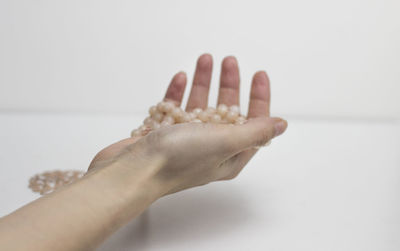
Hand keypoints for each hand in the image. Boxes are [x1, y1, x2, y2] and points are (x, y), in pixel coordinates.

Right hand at [88, 54, 286, 194]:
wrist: (132, 172)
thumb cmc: (179, 159)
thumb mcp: (225, 142)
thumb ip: (255, 132)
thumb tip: (281, 125)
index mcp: (230, 156)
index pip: (253, 124)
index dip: (259, 99)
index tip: (259, 74)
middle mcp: (210, 150)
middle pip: (226, 112)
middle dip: (229, 85)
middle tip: (229, 61)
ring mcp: (185, 142)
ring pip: (199, 107)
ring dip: (203, 83)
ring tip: (205, 59)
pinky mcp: (164, 135)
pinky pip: (175, 109)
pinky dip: (179, 93)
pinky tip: (181, 78)